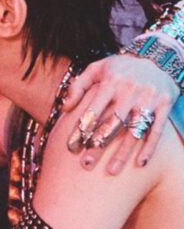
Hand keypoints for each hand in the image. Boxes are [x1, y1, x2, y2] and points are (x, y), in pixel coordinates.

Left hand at [64, 53, 178, 171]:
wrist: (157, 57)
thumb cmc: (120, 67)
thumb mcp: (96, 68)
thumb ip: (78, 85)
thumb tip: (64, 107)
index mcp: (110, 82)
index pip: (93, 110)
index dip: (81, 129)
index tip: (70, 147)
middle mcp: (129, 91)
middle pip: (112, 124)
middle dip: (98, 145)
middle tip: (86, 164)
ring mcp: (148, 100)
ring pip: (134, 131)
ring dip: (123, 153)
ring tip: (112, 171)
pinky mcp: (164, 106)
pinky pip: (157, 130)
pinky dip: (150, 148)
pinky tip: (140, 164)